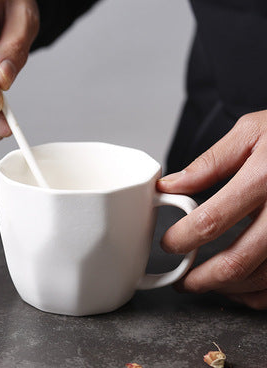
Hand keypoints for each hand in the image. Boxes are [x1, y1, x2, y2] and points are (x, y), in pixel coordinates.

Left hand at [157, 110, 266, 309]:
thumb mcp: (251, 132)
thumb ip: (209, 163)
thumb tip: (170, 185)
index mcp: (264, 179)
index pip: (211, 221)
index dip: (183, 239)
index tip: (169, 244)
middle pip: (237, 262)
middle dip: (201, 278)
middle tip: (182, 279)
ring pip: (261, 279)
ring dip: (226, 288)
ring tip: (205, 282)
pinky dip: (257, 294)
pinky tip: (238, 287)